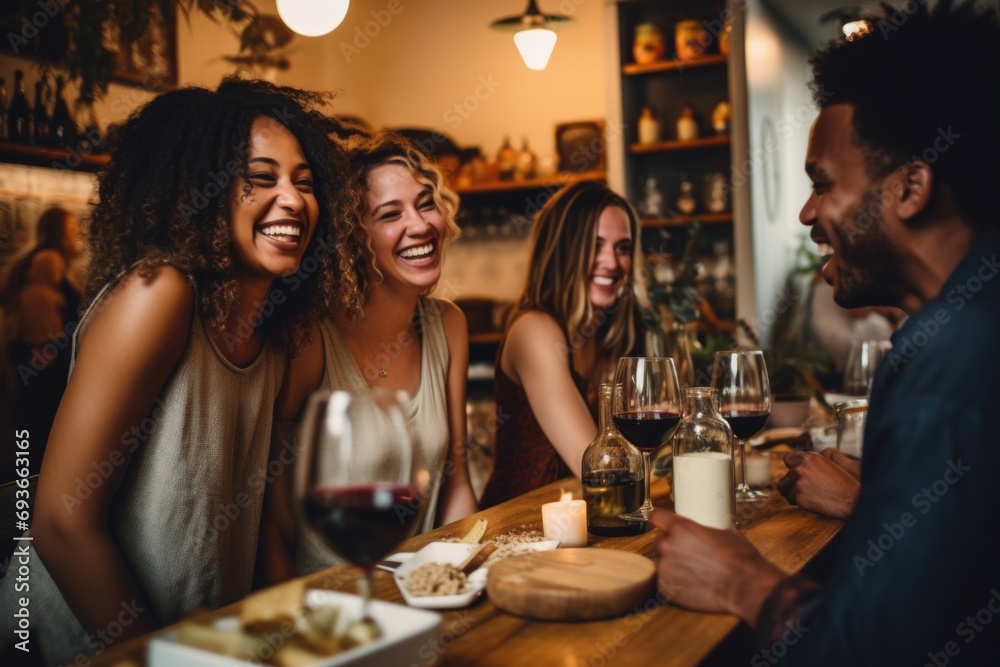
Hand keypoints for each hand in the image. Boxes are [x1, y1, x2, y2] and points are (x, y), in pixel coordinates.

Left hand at [649, 509, 785, 624]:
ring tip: (695, 574)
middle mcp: (668, 546)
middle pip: (661, 543)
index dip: (660, 520)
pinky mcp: (666, 588)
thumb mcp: (724, 533)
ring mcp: (665, 568)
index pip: (656, 516)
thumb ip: (703, 530)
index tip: (661, 523)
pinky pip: (665, 582)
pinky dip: (675, 584)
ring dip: (674, 567)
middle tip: (690, 557)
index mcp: (680, 528)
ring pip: (663, 564)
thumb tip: (705, 531)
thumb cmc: (739, 560)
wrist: (744, 586)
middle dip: (673, 549)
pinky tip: (693, 585)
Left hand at [777, 451, 859, 518]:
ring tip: (810, 495)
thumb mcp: (827, 464)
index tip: (796, 473)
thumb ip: (810, 463)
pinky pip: (792, 500)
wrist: (852, 499)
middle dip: (793, 483)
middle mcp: (801, 468)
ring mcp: (799, 483)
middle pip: (786, 476)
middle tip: (808, 489)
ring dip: (793, 493)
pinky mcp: (799, 497)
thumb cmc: (842, 483)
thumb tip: (793, 466)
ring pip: (786, 489)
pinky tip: (813, 501)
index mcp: (809, 457)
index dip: (791, 466)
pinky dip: (800, 502)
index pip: (787, 458)